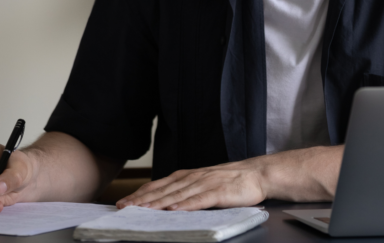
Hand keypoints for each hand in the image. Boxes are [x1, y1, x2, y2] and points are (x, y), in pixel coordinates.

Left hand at [117, 159, 267, 210]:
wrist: (259, 174)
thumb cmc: (232, 180)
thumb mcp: (205, 181)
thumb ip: (187, 189)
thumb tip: (166, 201)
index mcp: (190, 175)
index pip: (160, 184)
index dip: (142, 193)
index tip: (125, 201)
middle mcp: (195, 177)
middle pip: (164, 189)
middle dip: (143, 199)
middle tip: (124, 207)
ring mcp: (207, 184)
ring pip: (178, 195)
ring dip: (159, 203)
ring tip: (143, 209)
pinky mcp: (220, 192)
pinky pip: (200, 200)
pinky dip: (186, 205)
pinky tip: (175, 210)